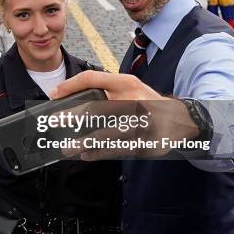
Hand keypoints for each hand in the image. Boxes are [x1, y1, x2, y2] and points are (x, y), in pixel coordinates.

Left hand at [50, 71, 198, 159]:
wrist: (179, 118)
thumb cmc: (147, 102)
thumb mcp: (129, 87)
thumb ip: (106, 89)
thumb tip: (73, 97)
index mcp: (127, 83)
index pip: (93, 78)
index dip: (71, 85)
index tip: (54, 94)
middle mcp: (133, 101)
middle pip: (97, 108)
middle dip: (73, 116)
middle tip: (55, 121)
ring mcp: (139, 124)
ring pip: (106, 134)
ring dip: (84, 142)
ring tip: (67, 148)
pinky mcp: (144, 143)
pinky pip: (117, 150)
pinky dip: (99, 153)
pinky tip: (86, 155)